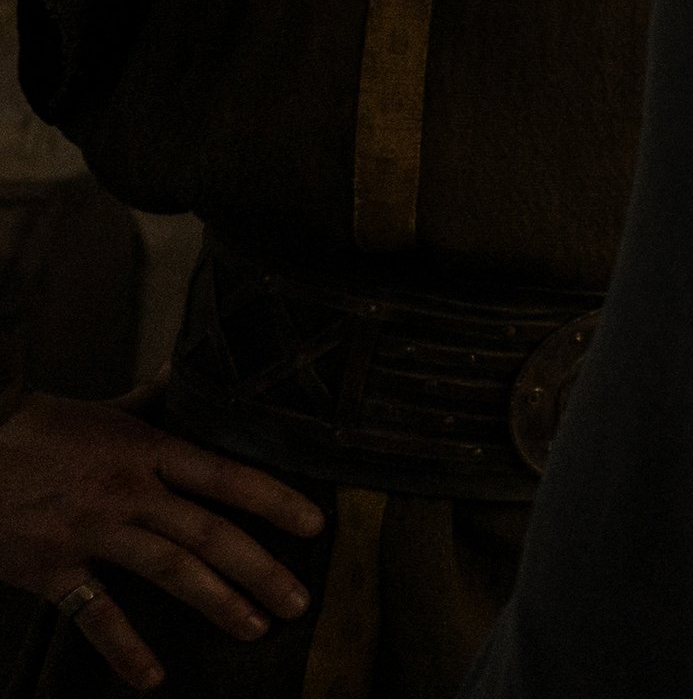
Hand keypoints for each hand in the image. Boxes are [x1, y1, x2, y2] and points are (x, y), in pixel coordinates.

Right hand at [0, 395, 319, 689]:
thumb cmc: (36, 428)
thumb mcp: (103, 410)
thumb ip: (150, 398)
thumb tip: (182, 365)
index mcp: (148, 452)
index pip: (227, 477)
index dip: (275, 501)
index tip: (315, 526)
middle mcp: (130, 493)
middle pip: (209, 533)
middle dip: (261, 569)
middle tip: (299, 601)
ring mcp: (92, 532)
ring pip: (169, 570)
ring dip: (217, 602)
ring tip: (255, 628)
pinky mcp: (52, 568)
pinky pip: (95, 615)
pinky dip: (124, 649)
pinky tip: (152, 677)